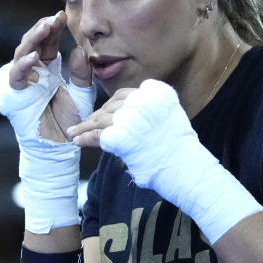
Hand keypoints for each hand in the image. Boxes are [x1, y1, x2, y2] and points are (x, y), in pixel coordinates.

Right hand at [0, 11, 95, 232]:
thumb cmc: (69, 122)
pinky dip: (23, 66)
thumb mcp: (81, 93)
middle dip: (43, 29)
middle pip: (33, 44)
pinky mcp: (13, 96)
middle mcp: (31, 72)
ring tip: (45, 27)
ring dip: (32, 40)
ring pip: (21, 54)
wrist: (59, 148)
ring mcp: (20, 83)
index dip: (53, 29)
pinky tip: (34, 56)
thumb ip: (82, 73)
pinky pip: (15, 77)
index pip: (47, 43)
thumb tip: (81, 51)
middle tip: (55, 17)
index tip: (63, 16)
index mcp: (46, 68)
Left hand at [68, 79, 262, 242]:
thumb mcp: (172, 117)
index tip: (104, 113)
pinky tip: (78, 141)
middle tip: (85, 124)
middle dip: (97, 116)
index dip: (111, 105)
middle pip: (111, 106)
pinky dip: (85, 138)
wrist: (186, 168)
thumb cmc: (181, 150)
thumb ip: (153, 110)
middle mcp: (142, 101)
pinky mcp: (121, 137)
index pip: (124, 94)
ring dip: (86, 126)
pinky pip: (97, 135)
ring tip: (76, 132)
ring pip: (100, 119)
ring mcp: (131, 118)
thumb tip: (133, 114)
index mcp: (156, 94)